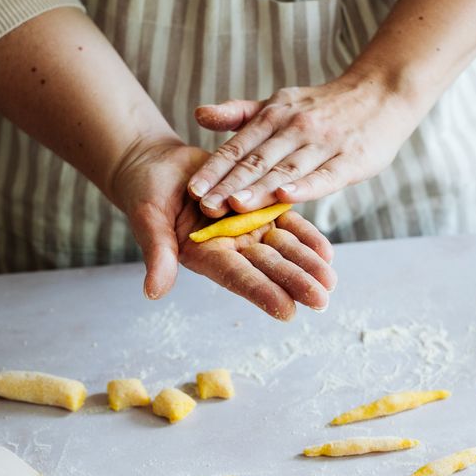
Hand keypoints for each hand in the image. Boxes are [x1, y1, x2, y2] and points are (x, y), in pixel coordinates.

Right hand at [110, 138, 335, 319]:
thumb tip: (152, 291)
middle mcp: (230, 247)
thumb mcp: (149, 221)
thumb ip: (158, 254)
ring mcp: (246, 229)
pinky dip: (306, 236)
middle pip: (267, 267)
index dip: (262, 292)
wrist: (155, 165)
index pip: (237, 276)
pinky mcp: (258, 208)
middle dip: (295, 282)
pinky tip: (327, 251)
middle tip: (322, 298)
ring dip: (306, 264)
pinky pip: (286, 222)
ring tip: (330, 279)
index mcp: (205, 255)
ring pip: (282, 249)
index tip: (287, 310)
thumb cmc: (144, 194)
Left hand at [188, 70, 417, 217]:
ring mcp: (324, 143)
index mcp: (274, 116)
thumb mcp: (279, 102)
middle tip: (205, 208)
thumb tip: (198, 115)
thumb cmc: (324, 106)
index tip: (193, 190)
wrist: (381, 93)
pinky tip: (286, 197)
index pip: (239, 147)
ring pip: (286, 169)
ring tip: (236, 206)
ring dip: (260, 188)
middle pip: (257, 161)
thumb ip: (239, 114)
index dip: (215, 169)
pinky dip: (305, 186)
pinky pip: (325, 175)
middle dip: (229, 185)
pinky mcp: (352, 158)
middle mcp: (295, 127)